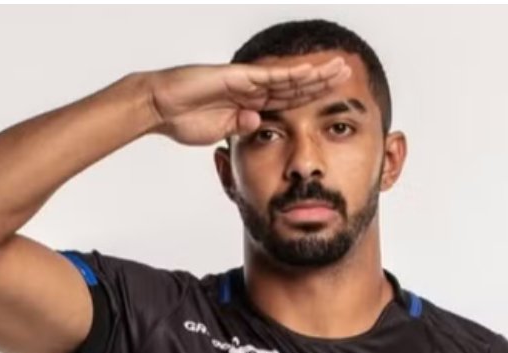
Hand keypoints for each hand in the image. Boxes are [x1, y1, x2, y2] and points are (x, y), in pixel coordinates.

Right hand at [145, 57, 351, 144]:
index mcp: (252, 104)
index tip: (336, 97)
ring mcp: (246, 82)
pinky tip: (310, 72)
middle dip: (323, 79)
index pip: (291, 100)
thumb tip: (259, 123)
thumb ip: (241, 126)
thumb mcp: (222, 130)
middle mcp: (253, 90)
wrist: (159, 108)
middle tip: (348, 73)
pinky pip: (268, 76)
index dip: (313, 97)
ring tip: (340, 68)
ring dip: (314, 73)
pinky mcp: (236, 77)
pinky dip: (289, 74)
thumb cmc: (184, 119)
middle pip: (296, 84)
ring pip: (288, 77)